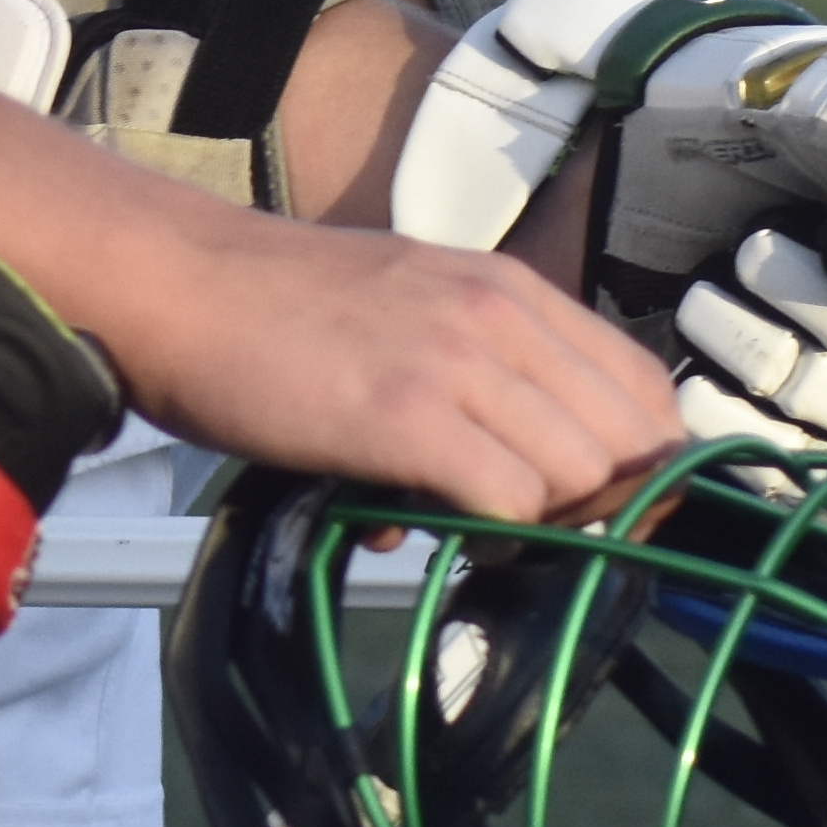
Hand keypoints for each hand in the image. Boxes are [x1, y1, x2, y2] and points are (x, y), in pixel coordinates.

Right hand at [81, 191, 684, 526]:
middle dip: (608, 508)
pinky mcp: (408, 416)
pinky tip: (440, 529)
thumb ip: (475, 375)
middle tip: (546, 539)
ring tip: (480, 533)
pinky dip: (495, 536)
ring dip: (548, 525)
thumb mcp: (410, 309)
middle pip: (632, 441)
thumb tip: (517, 482)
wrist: (179, 286)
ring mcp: (458, 362)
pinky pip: (511, 500)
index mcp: (509, 289)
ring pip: (584, 475)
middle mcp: (502, 315)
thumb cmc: (277, 310)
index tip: (612, 515)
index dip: (647, 465)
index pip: (644, 388)